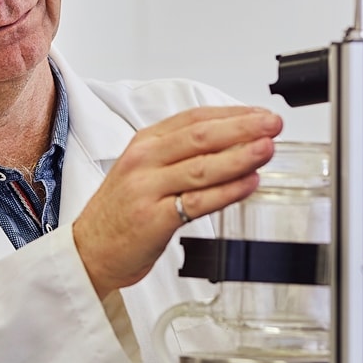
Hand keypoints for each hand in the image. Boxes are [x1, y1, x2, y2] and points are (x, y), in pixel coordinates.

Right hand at [72, 106, 282, 297]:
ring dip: (240, 156)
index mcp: (144, 143)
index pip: (193, 118)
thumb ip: (179, 154)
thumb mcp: (143, 170)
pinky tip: (249, 183)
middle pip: (200, 137)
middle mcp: (145, 161)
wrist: (90, 249)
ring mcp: (148, 189)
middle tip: (271, 124)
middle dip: (241, 128)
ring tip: (267, 149)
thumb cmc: (121, 210)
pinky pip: (198, 202)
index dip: (231, 113)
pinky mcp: (154, 219)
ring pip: (202, 167)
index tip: (260, 114)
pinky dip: (228, 191)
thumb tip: (232, 142)